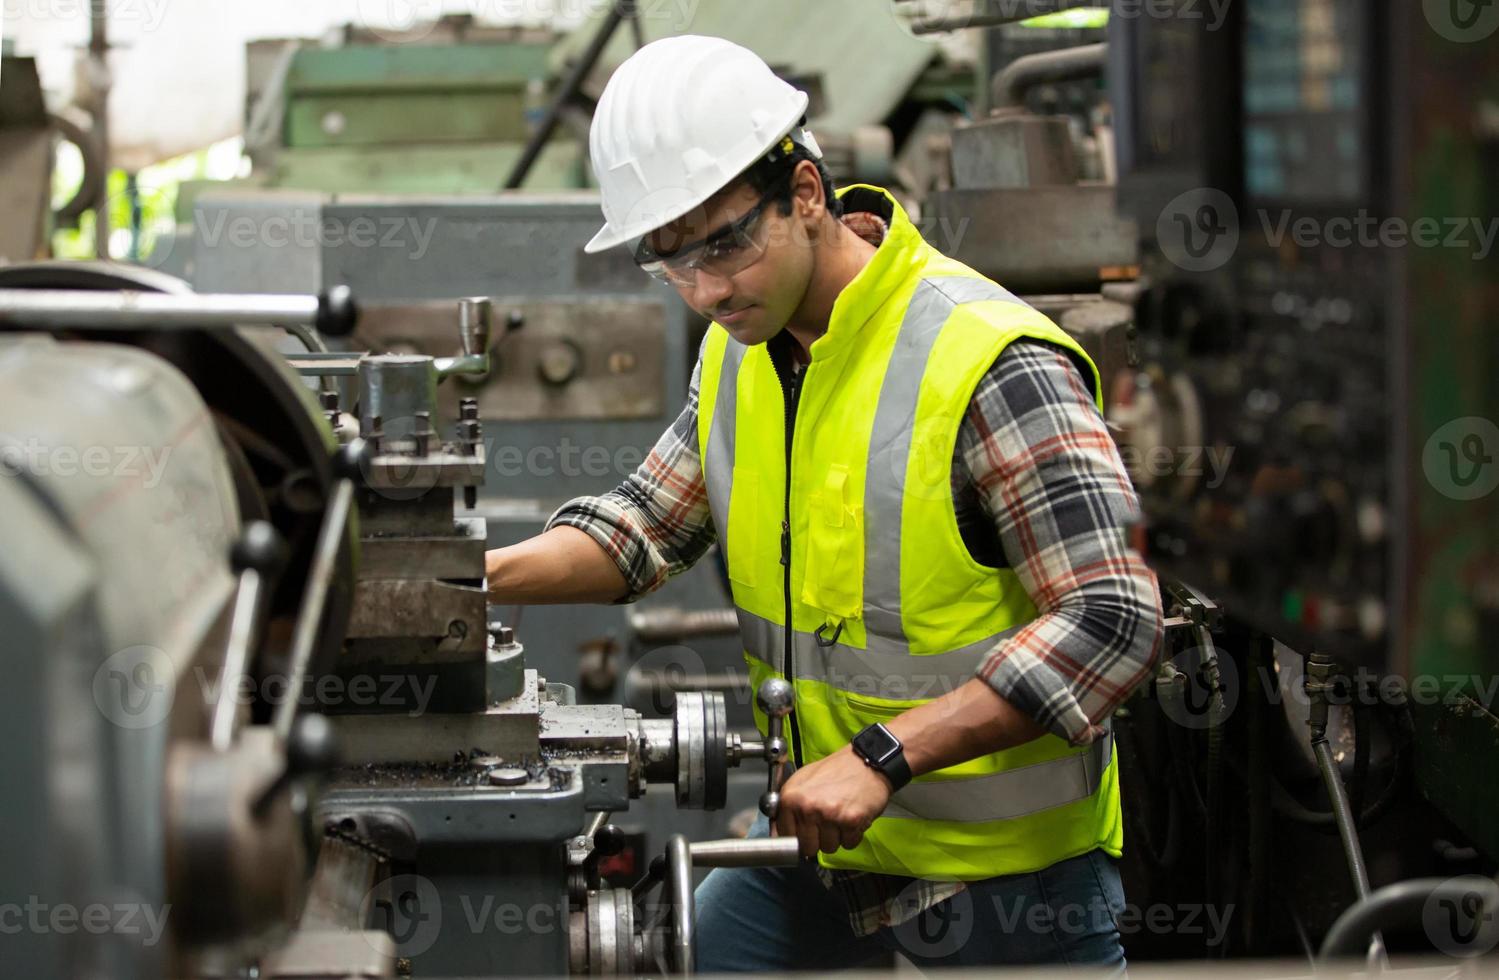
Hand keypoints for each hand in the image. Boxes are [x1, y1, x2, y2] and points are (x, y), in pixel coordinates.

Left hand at [774, 746, 891, 859]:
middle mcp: (808, 807)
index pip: (785, 836)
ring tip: (840, 817)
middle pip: (808, 847)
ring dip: (836, 838)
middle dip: (818, 840)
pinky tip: (851, 818)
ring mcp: (830, 815)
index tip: (804, 833)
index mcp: (791, 797)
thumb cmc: (836, 770)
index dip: (797, 836)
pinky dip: (852, 835)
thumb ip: (788, 806)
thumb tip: (777, 833)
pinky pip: (848, 844)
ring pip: (829, 848)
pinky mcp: (851, 821)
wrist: (866, 761)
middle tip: (826, 823)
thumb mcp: (802, 780)